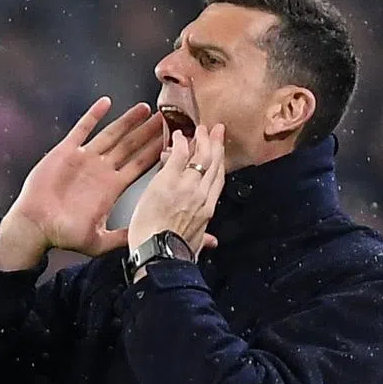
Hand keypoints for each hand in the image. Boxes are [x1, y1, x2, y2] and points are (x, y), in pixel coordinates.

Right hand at [0, 97, 162, 268]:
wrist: (35, 227)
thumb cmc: (62, 235)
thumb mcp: (98, 241)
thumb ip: (121, 237)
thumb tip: (144, 238)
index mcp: (112, 188)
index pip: (140, 165)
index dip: (156, 153)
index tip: (172, 142)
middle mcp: (102, 171)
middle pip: (131, 146)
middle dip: (148, 132)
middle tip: (168, 118)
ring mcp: (85, 159)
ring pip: (111, 134)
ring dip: (127, 121)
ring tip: (145, 108)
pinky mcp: (65, 152)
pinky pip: (82, 129)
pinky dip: (93, 115)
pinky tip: (106, 103)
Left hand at [127, 124, 226, 259]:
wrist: (160, 254)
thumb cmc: (174, 255)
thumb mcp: (195, 246)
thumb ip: (204, 239)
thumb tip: (211, 242)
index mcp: (207, 210)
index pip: (217, 179)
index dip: (220, 162)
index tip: (221, 151)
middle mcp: (201, 194)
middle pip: (213, 163)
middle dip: (216, 144)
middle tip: (216, 130)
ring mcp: (186, 186)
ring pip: (201, 157)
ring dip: (202, 140)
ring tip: (201, 128)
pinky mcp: (168, 181)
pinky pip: (179, 155)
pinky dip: (181, 143)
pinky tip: (179, 134)